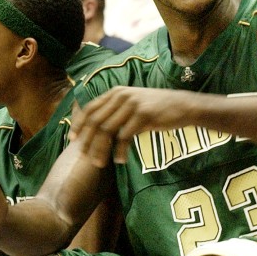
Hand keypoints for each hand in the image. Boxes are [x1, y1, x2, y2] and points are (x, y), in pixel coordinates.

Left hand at [69, 86, 191, 166]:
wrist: (183, 106)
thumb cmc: (158, 108)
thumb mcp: (134, 104)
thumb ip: (116, 112)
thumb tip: (97, 130)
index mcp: (116, 92)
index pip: (90, 108)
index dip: (79, 125)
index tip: (73, 140)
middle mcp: (122, 96)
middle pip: (96, 121)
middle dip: (88, 142)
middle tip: (87, 158)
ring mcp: (132, 104)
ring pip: (107, 130)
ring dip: (101, 149)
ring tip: (101, 163)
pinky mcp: (143, 115)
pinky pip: (124, 137)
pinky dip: (120, 151)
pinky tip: (121, 160)